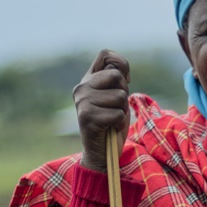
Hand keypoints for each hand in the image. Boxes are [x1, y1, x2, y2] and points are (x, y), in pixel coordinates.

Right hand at [74, 50, 130, 172]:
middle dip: (124, 93)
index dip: (122, 64)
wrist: (101, 152)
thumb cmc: (111, 123)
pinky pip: (118, 114)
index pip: (105, 54)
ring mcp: (82, 102)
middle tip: (115, 108)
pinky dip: (119, 123)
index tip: (124, 82)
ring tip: (111, 119)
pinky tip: (109, 128)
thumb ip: (117, 79)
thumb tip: (123, 73)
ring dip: (122, 110)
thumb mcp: (116, 96)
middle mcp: (81, 88)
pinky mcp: (87, 117)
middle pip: (117, 76)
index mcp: (87, 80)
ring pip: (119, 96)